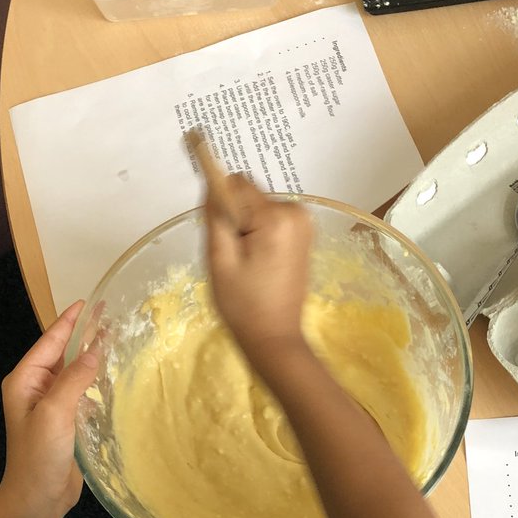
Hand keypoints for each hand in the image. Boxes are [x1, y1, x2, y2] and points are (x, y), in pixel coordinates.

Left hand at [0, 300, 97, 517]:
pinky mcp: (64, 425)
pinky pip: (80, 394)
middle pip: (61, 354)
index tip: (90, 301)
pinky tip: (111, 377)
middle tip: (110, 316)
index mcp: (25, 381)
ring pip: (73, 374)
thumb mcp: (55, 412)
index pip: (50, 341)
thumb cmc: (39, 457)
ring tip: (115, 340)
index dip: (70, 321)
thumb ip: (75, 378)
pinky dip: (94, 382)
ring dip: (91, 358)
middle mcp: (35, 390)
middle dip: (83, 335)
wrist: (35, 501)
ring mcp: (50, 408)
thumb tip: (96, 349)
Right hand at [206, 176, 312, 365]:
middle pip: (249, 196)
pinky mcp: (304, 234)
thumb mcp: (219, 259)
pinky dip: (260, 236)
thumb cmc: (243, 305)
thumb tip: (213, 180)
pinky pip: (270, 220)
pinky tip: (259, 264)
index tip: (223, 237)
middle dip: (237, 220)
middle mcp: (297, 212)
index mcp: (277, 217)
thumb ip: (215, 214)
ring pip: (258, 208)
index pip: (236, 185)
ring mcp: (304, 223)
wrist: (274, 338)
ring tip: (248, 265)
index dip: (222, 207)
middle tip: (236, 259)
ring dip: (247, 230)